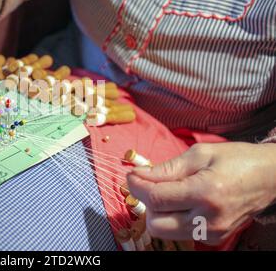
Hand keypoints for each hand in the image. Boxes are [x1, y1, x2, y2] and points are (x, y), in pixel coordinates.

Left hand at [127, 142, 275, 244]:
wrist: (270, 178)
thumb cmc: (236, 160)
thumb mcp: (200, 154)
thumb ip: (166, 168)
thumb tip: (138, 175)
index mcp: (205, 193)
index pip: (155, 198)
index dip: (136, 186)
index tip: (131, 175)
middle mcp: (208, 219)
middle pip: (155, 223)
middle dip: (145, 203)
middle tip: (149, 184)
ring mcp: (212, 232)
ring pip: (164, 231)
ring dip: (157, 212)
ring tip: (167, 191)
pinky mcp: (214, 238)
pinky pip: (179, 232)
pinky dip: (172, 218)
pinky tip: (182, 201)